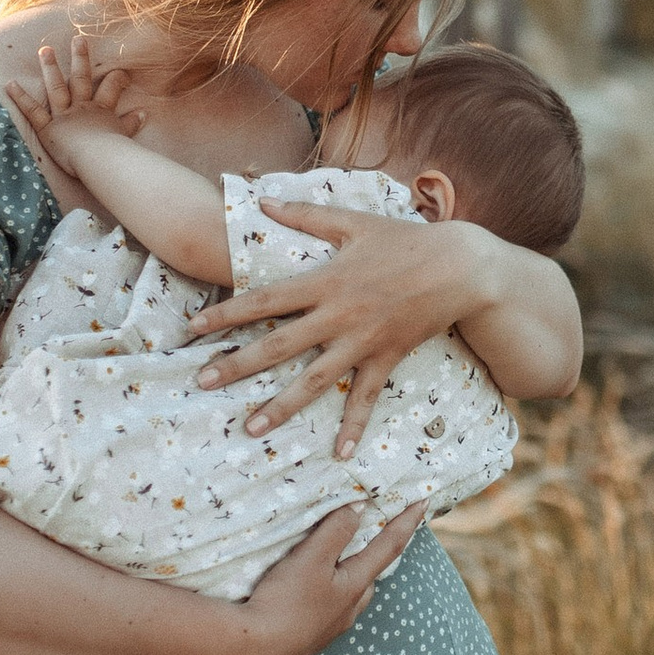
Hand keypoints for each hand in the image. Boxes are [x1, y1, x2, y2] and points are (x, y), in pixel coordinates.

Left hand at [3, 32, 146, 208]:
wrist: (101, 160)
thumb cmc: (114, 153)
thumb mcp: (125, 135)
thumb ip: (132, 123)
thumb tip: (145, 113)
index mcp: (100, 110)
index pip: (111, 88)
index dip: (117, 79)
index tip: (122, 72)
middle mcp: (82, 107)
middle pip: (81, 78)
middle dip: (80, 58)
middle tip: (78, 39)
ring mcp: (64, 116)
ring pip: (56, 87)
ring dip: (50, 68)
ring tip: (44, 49)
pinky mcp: (48, 128)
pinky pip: (33, 111)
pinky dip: (21, 97)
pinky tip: (10, 83)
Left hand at [183, 201, 502, 457]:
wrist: (460, 268)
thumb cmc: (405, 239)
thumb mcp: (354, 221)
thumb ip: (305, 214)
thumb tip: (261, 200)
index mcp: (326, 281)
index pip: (265, 299)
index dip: (227, 313)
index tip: (193, 328)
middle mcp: (339, 315)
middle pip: (279, 344)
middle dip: (237, 365)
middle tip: (201, 383)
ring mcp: (363, 341)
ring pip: (314, 380)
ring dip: (281, 406)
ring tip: (250, 429)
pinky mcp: (387, 358)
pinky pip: (366, 397)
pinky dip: (353, 426)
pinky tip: (338, 454)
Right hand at [216, 503, 421, 654]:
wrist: (256, 653)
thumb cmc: (286, 603)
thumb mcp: (311, 559)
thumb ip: (336, 531)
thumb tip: (359, 510)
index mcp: (356, 586)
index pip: (390, 546)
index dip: (407, 521)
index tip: (424, 500)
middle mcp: (349, 609)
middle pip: (370, 575)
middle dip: (376, 553)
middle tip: (374, 533)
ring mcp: (330, 627)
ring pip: (349, 594)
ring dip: (349, 574)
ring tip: (335, 558)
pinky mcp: (309, 637)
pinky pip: (327, 606)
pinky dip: (326, 590)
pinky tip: (307, 590)